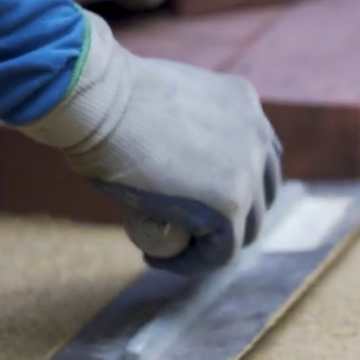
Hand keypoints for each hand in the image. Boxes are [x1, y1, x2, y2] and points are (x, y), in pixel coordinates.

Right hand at [17, 10, 281, 274]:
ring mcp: (248, 173)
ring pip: (244, 228)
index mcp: (243, 102)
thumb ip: (184, 125)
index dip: (237, 184)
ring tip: (168, 247)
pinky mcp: (230, 206)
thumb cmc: (107, 98)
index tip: (200, 200)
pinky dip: (190, 262)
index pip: (259, 155)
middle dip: (232, 217)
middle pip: (260, 193)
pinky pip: (220, 252)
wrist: (99, 102)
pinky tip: (156, 259)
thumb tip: (175, 156)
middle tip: (189, 229)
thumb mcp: (163, 102)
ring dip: (209, 243)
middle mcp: (257, 136)